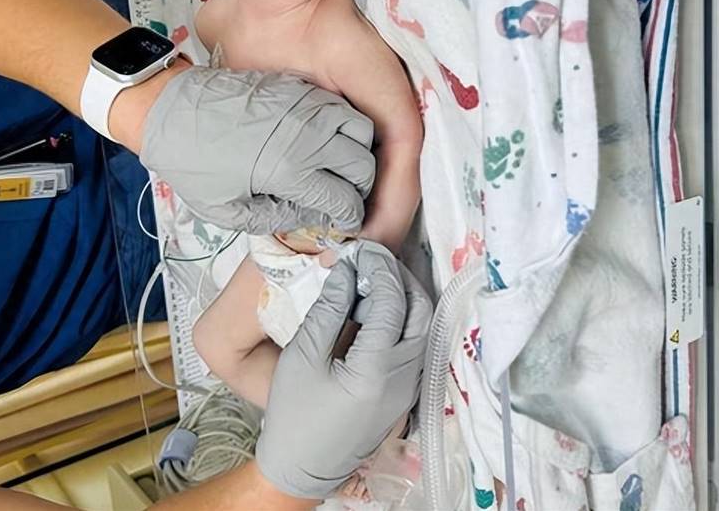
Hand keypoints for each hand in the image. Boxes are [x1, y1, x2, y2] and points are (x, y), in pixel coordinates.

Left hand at [139, 67, 374, 235]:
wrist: (171, 111)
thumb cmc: (194, 163)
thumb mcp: (231, 211)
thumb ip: (279, 219)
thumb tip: (312, 218)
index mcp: (290, 171)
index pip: (345, 200)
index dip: (349, 218)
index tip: (345, 224)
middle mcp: (307, 136)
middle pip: (363, 167)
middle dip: (359, 189)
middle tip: (343, 198)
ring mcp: (307, 108)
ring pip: (362, 133)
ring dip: (358, 155)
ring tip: (339, 169)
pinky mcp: (300, 90)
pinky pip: (340, 109)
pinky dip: (344, 128)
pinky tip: (325, 143)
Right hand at [256, 241, 431, 499]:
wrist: (303, 467)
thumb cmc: (295, 414)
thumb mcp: (303, 355)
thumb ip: (329, 309)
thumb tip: (347, 270)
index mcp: (377, 369)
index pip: (392, 301)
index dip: (378, 269)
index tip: (359, 251)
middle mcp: (405, 376)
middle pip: (420, 309)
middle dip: (398, 277)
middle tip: (370, 260)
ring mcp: (410, 385)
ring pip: (423, 325)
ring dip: (404, 296)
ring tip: (371, 280)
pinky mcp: (407, 390)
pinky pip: (416, 342)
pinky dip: (403, 318)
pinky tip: (376, 309)